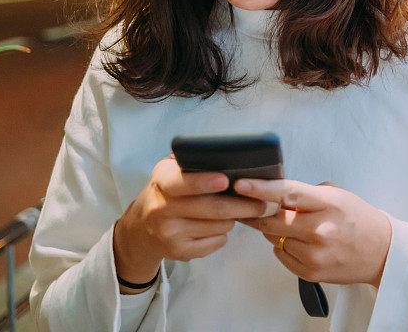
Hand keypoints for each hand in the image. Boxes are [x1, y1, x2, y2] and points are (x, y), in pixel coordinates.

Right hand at [113, 155, 268, 292]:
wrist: (140, 228)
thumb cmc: (167, 191)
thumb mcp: (170, 171)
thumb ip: (192, 161)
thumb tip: (229, 155)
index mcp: (162, 182)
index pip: (183, 182)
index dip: (204, 182)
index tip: (226, 180)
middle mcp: (162, 209)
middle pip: (214, 209)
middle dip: (246, 205)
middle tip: (266, 203)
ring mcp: (170, 233)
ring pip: (220, 225)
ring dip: (234, 217)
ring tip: (236, 210)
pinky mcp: (178, 252)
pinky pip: (216, 242)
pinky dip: (224, 233)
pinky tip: (218, 226)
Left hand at [233, 178, 391, 288]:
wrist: (381, 251)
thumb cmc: (356, 218)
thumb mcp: (336, 195)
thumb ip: (305, 194)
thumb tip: (274, 195)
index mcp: (328, 204)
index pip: (287, 193)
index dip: (260, 189)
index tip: (240, 185)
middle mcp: (320, 229)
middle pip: (273, 220)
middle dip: (258, 213)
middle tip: (251, 207)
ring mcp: (316, 254)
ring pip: (274, 239)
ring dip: (275, 230)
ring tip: (295, 226)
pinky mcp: (312, 272)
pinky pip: (281, 255)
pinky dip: (284, 246)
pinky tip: (300, 242)